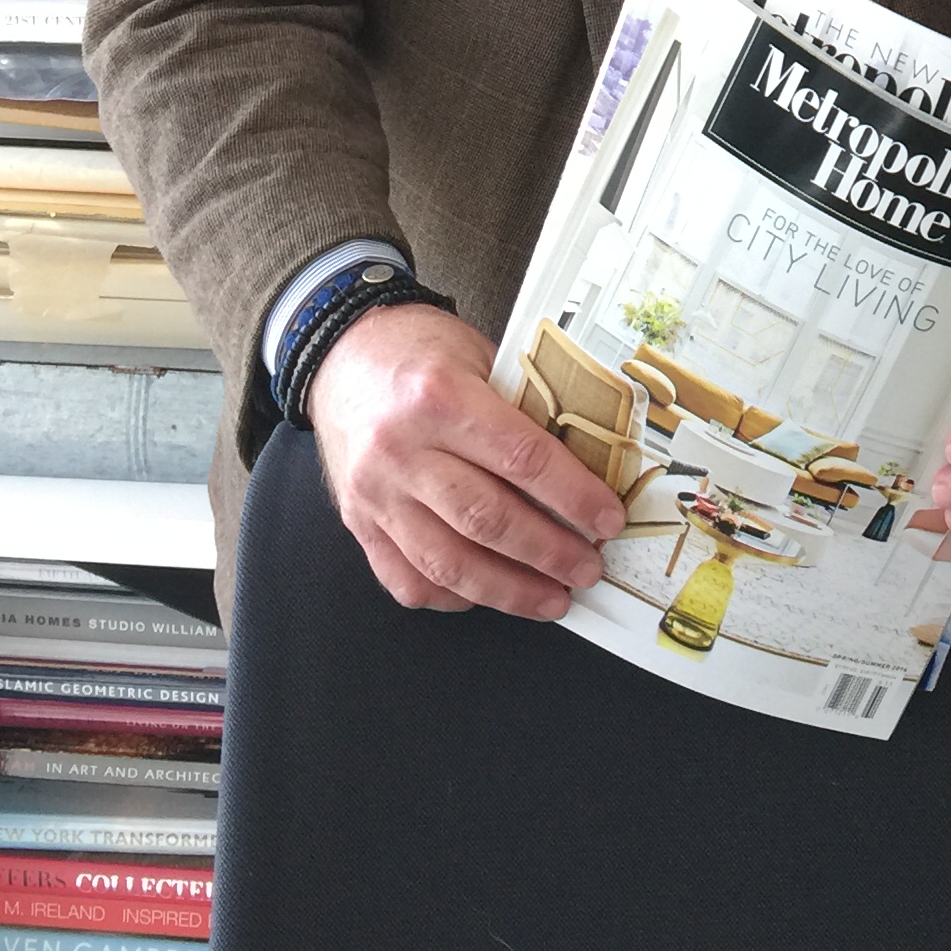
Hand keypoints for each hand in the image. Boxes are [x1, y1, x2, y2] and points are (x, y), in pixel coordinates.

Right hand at [307, 300, 625, 621]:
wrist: (343, 352)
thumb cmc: (421, 351)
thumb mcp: (481, 357)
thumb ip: (523, 408)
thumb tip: (587, 463)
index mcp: (440, 398)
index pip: (522, 458)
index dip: (573, 496)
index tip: (607, 521)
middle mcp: (401, 450)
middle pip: (487, 520)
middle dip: (548, 553)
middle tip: (588, 569)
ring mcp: (375, 493)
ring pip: (448, 562)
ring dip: (508, 590)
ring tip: (552, 599)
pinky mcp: (357, 522)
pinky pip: (406, 578)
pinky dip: (451, 597)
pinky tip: (488, 596)